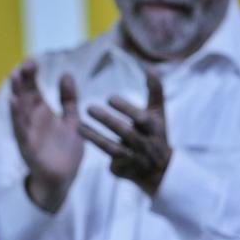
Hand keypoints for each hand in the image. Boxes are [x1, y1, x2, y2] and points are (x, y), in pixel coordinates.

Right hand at [9, 60, 83, 211]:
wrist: (63, 180)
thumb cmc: (65, 151)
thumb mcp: (72, 121)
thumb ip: (69, 99)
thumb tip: (66, 74)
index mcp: (42, 112)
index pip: (33, 89)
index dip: (31, 75)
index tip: (33, 61)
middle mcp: (32, 120)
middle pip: (24, 95)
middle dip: (23, 80)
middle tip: (24, 64)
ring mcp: (28, 133)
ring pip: (19, 110)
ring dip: (16, 93)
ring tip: (13, 76)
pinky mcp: (28, 147)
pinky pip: (20, 130)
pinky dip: (16, 116)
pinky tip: (13, 102)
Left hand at [79, 70, 170, 194]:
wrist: (160, 170)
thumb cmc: (156, 135)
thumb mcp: (158, 114)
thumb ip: (155, 91)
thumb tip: (152, 69)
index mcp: (154, 128)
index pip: (140, 118)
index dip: (126, 108)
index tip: (109, 98)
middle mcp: (145, 144)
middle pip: (125, 132)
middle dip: (107, 120)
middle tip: (88, 108)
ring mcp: (135, 159)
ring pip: (113, 149)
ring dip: (95, 138)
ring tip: (79, 126)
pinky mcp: (125, 171)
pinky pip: (110, 163)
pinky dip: (97, 150)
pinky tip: (82, 140)